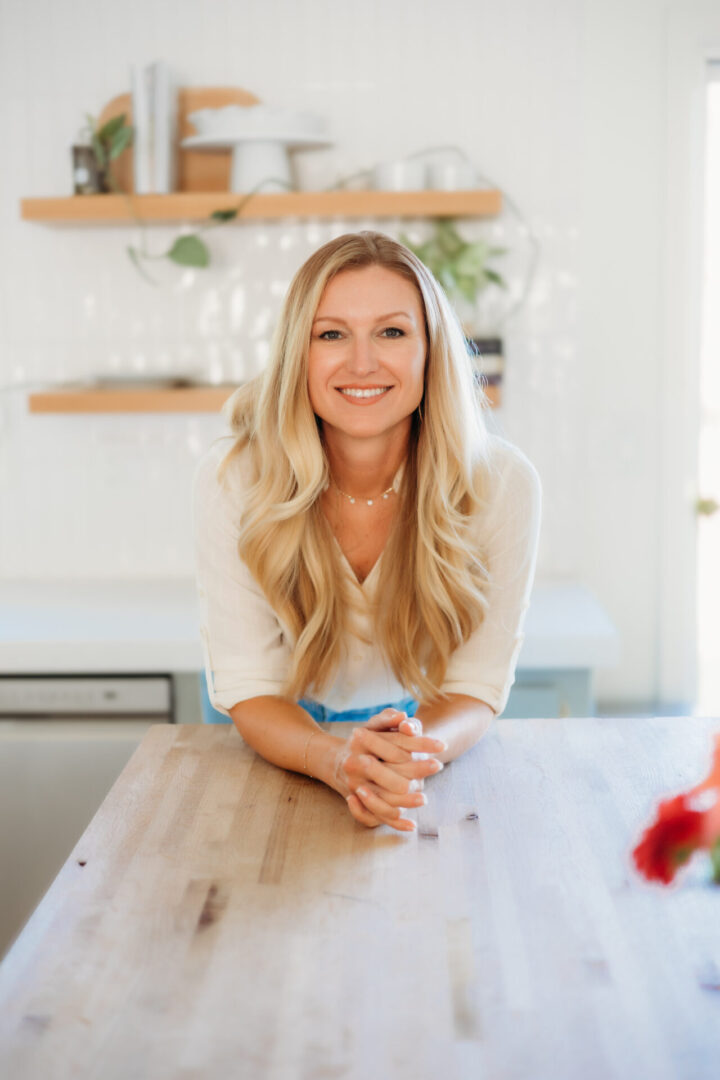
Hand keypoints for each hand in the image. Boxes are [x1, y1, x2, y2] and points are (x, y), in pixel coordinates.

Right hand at [337, 708, 445, 831]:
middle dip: (418, 769)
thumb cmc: (365, 740)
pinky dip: (395, 823)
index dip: (421, 744)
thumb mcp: (374, 725)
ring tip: (424, 798)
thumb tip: (403, 717)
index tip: (442, 745)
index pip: (397, 743)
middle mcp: (356, 765)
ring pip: (384, 798)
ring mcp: (356, 786)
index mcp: (361, 742)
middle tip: (437, 765)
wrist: (339, 762)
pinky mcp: (359, 804)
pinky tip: (412, 825)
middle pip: (392, 772)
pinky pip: (375, 817)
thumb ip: (387, 718)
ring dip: (407, 800)